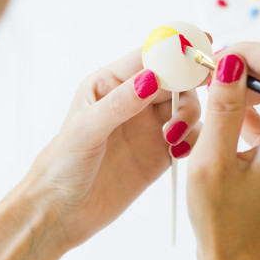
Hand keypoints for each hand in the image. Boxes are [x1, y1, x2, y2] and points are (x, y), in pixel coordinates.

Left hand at [31, 48, 201, 248]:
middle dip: (187, 82)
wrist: (62, 211)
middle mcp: (132, 102)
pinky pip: (188, 136)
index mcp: (109, 85)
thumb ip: (119, 103)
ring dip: (189, 115)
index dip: (172, 51)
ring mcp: (147, 127)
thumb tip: (151, 77)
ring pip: (184, 106)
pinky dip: (192, 138)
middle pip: (172, 79)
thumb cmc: (62, 165)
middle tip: (196, 91)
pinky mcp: (159, 152)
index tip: (198, 48)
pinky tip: (177, 151)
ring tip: (173, 137)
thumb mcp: (86, 129)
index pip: (146, 59)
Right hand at [187, 43, 259, 259]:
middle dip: (244, 72)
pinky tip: (226, 126)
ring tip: (214, 102)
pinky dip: (245, 113)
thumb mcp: (212, 162)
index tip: (221, 58)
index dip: (251, 55)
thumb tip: (227, 65)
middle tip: (212, 76)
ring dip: (242, 93)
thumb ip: (222, 109)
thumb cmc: (226, 225)